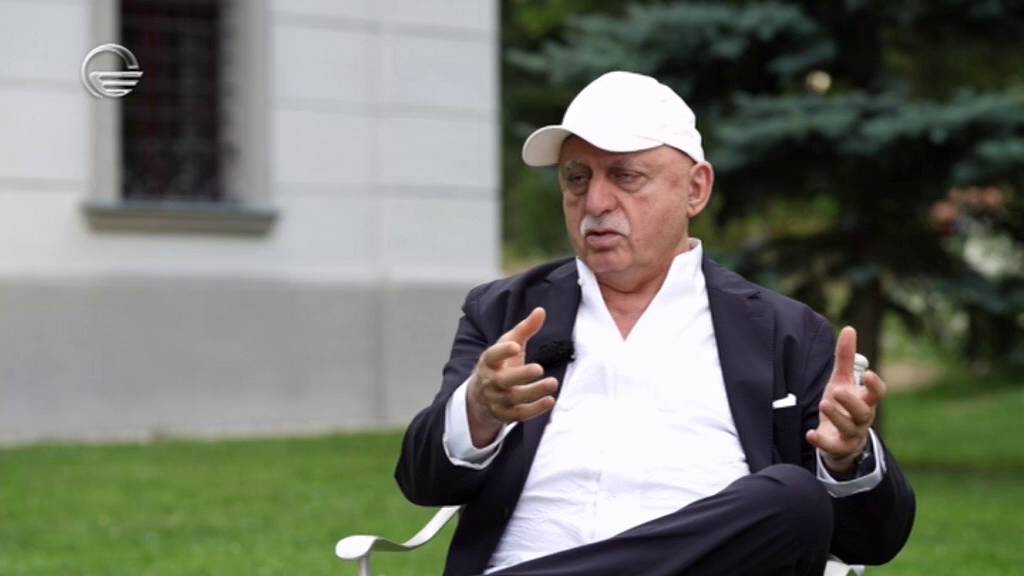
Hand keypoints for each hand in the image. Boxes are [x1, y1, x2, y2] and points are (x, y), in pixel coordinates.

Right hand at [467, 307, 558, 446]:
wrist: (480, 396)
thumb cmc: (500, 364)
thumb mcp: (509, 344)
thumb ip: (524, 328)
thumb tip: (541, 311)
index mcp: (489, 362)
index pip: (492, 356)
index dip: (503, 351)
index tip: (515, 346)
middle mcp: (491, 382)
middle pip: (504, 380)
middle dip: (521, 375)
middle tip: (539, 368)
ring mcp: (497, 400)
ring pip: (514, 398)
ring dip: (534, 392)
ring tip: (553, 383)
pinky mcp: (506, 415)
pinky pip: (520, 414)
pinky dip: (535, 409)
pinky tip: (550, 400)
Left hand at [806, 326, 885, 474]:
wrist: (840, 438)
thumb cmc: (843, 404)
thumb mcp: (843, 379)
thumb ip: (846, 357)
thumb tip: (849, 328)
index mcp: (866, 400)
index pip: (878, 394)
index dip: (875, 386)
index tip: (869, 374)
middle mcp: (862, 418)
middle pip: (863, 412)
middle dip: (852, 402)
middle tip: (838, 390)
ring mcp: (851, 434)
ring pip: (849, 428)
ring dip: (837, 417)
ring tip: (824, 404)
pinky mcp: (838, 447)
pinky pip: (832, 447)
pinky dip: (822, 441)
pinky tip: (810, 434)